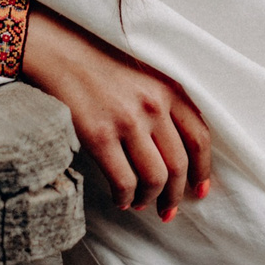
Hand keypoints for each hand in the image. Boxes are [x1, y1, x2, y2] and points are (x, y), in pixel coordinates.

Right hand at [20, 6, 211, 220]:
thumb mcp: (146, 78)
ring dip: (150, 199)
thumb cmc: (103, 69)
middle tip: (169, 210)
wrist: (62, 55)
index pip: (200, 139)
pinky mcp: (100, 135)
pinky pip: (124, 180)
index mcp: (170, 91)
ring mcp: (128, 121)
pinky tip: (121, 200)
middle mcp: (155, 106)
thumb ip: (166, 107)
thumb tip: (177, 152)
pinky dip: (125, 197)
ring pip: (155, 177)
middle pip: (179, 164)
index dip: (202, 170)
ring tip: (142, 204)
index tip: (200, 191)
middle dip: (176, 194)